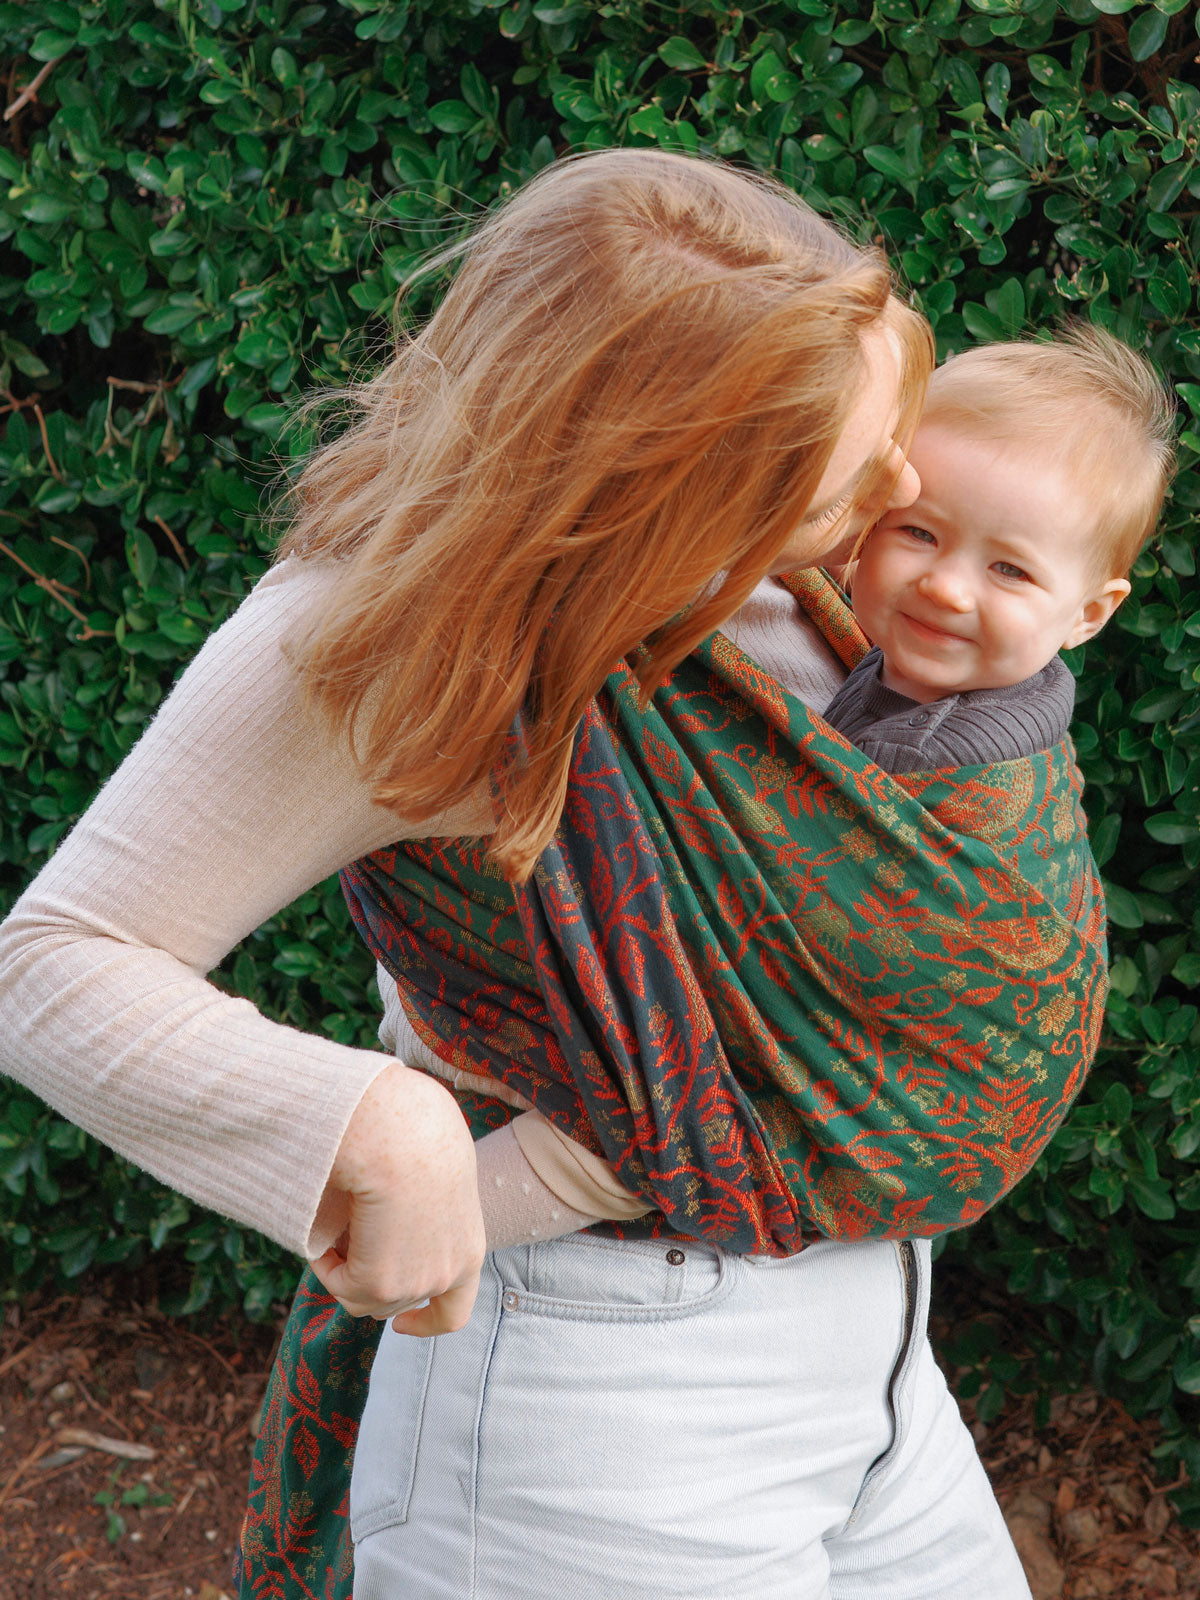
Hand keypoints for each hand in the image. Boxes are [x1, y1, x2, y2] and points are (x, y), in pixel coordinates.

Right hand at [307, 1062, 485, 1336]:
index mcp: (470, 1249)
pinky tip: (327, 1222)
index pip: (455, 1312)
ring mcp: (418, 1284)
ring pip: (361, 1296)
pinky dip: (324, 1260)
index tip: (401, 1323)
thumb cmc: (416, 1135)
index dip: (426, 1322)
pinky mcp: (381, 1285)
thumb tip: (385, 1226)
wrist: (403, 1134)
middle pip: (394, 1302)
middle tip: (346, 1236)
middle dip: (367, 1277)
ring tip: (339, 1217)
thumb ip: (419, 1213)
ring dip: (343, 1265)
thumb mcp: (433, 1178)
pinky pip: (337, 1283)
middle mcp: (449, 1275)